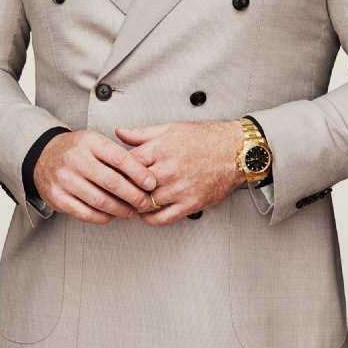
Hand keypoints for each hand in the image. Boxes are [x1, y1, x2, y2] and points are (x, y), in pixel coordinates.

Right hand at [33, 130, 156, 224]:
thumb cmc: (76, 150)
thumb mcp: (95, 141)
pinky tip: (111, 215)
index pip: (119, 158)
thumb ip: (117, 155)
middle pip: (111, 182)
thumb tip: (144, 177)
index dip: (138, 173)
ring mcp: (64, 179)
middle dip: (133, 196)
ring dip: (120, 209)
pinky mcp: (57, 197)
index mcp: (89, 142)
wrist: (43, 155)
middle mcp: (75, 159)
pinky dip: (101, 217)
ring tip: (131, 212)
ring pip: (99, 200)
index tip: (151, 184)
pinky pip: (84, 213)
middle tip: (145, 203)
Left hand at [114, 121, 244, 225]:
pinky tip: (148, 213)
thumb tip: (119, 133)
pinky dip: (151, 219)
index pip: (127, 162)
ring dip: (137, 204)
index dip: (116, 169)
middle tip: (116, 191)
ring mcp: (180, 188)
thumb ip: (142, 133)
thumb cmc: (206, 138)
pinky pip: (164, 218)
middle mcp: (169, 169)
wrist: (235, 151)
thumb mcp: (170, 128)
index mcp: (162, 148)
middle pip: (133, 185)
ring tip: (132, 201)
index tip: (112, 173)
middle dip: (123, 188)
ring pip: (146, 202)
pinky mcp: (191, 203)